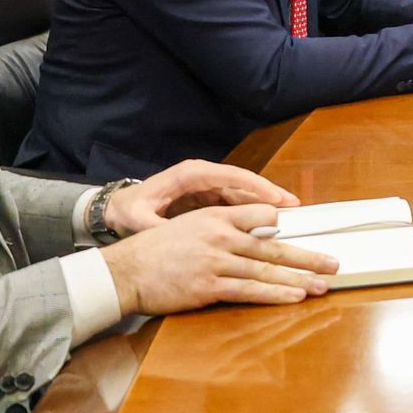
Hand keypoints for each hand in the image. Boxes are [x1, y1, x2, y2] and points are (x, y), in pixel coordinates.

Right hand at [100, 204, 338, 314]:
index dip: (287, 225)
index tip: (310, 231)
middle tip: (333, 263)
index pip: (262, 216)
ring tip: (322, 285)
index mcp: (216, 216)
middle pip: (273, 246)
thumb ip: (222, 227)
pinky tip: (294, 296)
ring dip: (299, 279)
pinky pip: (249, 291)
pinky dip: (274, 294)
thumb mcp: (190, 225)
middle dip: (307, 256)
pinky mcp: (209, 287)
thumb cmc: (157, 250)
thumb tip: (257, 234)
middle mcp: (220, 236)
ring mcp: (215, 262)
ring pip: (266, 270)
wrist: (126, 271)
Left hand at [104, 160, 298, 234]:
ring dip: (264, 203)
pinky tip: (268, 224)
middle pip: (241, 183)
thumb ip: (157, 227)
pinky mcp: (208, 199)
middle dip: (267, 193)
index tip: (274, 198)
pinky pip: (235, 204)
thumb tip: (172, 237)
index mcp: (189, 176)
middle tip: (293, 204)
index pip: (228, 176)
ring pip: (242, 193)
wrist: (119, 209)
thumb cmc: (129, 211)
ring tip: (289, 214)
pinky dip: (252, 212)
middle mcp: (202, 177)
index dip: (254, 186)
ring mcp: (206, 187)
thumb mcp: (138, 220)